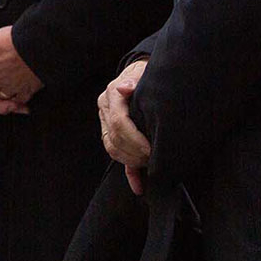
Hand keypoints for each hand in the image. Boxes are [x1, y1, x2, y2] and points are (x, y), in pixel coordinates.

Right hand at [98, 59, 151, 192]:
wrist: (139, 75)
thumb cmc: (143, 75)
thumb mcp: (140, 73)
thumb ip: (133, 81)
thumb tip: (124, 88)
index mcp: (110, 97)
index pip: (118, 122)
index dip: (134, 138)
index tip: (151, 148)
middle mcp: (104, 111)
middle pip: (114, 139)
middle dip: (135, 152)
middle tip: (155, 158)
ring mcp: (107, 125)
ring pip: (112, 149)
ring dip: (131, 161)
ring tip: (151, 164)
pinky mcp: (114, 136)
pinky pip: (119, 157)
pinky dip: (129, 174)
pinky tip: (139, 187)